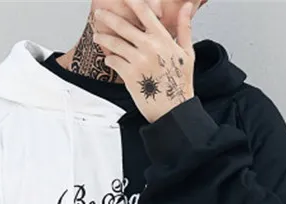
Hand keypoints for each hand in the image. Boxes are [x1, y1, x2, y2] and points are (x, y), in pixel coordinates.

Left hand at [93, 0, 195, 122]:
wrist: (174, 110)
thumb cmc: (180, 83)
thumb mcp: (187, 53)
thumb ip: (184, 27)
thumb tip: (187, 6)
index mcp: (163, 38)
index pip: (144, 11)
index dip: (131, 1)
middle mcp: (149, 47)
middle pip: (123, 25)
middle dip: (107, 17)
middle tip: (98, 14)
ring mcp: (138, 61)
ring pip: (114, 43)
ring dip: (103, 38)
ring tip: (97, 35)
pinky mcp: (130, 76)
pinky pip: (114, 61)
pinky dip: (109, 59)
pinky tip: (108, 58)